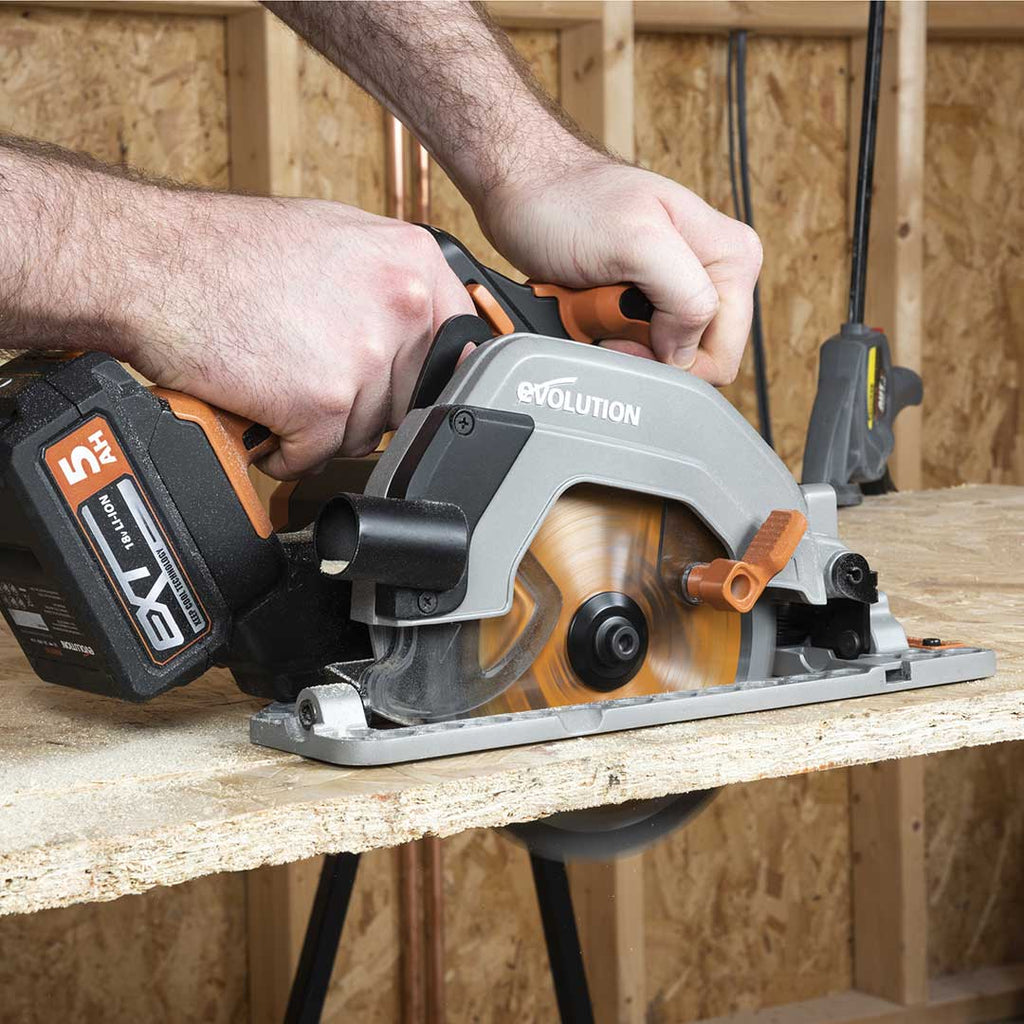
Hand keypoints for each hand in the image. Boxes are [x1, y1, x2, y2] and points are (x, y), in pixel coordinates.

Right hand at [126, 196, 474, 478]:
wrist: (156, 264)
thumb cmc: (233, 252)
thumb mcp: (341, 242)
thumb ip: (395, 286)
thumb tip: (434, 334)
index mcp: (416, 263)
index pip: (458, 351)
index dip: (421, 378)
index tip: (400, 388)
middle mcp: (403, 306)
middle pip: (408, 398)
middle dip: (362, 403)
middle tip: (310, 373)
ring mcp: (367, 355)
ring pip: (365, 433)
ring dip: (320, 426)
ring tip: (280, 382)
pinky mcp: (325, 402)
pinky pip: (318, 457)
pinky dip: (285, 450)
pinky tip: (263, 411)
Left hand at [476, 155, 762, 384]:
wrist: (524, 188)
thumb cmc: (568, 201)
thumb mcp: (636, 240)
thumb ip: (686, 294)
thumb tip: (687, 352)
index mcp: (732, 258)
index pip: (723, 352)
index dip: (672, 358)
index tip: (626, 329)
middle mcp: (713, 275)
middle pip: (691, 360)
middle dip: (643, 349)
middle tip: (606, 311)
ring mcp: (678, 288)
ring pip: (658, 357)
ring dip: (617, 342)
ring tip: (593, 303)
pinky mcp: (645, 299)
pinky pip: (632, 346)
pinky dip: (602, 336)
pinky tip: (587, 308)